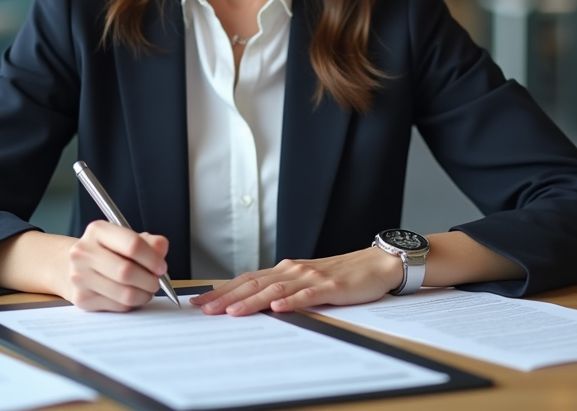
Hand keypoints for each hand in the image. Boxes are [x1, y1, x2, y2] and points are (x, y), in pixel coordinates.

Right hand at [61, 220, 169, 311]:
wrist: (72, 267)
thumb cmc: (106, 252)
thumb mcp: (126, 239)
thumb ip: (149, 242)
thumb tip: (161, 249)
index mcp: (97, 230)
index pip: (132, 244)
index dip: (153, 258)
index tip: (161, 266)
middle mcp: (84, 252)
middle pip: (126, 272)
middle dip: (150, 280)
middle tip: (156, 282)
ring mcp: (80, 277)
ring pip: (125, 293)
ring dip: (144, 295)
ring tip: (146, 290)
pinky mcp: (81, 299)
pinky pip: (118, 306)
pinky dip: (131, 304)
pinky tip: (131, 296)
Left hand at [189, 247, 403, 315]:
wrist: (375, 265)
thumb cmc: (340, 275)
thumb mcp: (306, 281)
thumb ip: (282, 289)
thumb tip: (251, 302)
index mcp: (285, 270)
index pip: (247, 279)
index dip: (223, 290)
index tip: (201, 300)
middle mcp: (293, 270)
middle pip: (254, 284)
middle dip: (227, 297)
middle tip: (205, 309)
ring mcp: (311, 278)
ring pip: (275, 290)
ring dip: (252, 301)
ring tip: (232, 312)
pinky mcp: (330, 287)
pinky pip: (307, 296)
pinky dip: (291, 302)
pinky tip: (278, 309)